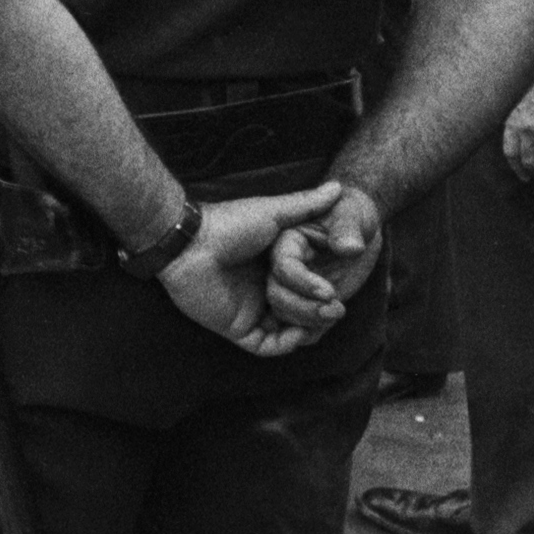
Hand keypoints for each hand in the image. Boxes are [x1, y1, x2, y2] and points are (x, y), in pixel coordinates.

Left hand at [156, 181, 343, 357]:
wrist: (191, 243)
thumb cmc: (229, 223)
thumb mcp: (274, 212)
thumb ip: (306, 205)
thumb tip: (338, 187)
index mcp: (273, 268)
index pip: (307, 289)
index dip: (325, 292)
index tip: (342, 288)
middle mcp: (264, 291)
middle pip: (302, 313)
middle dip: (322, 313)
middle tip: (336, 306)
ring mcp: (251, 310)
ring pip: (289, 332)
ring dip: (309, 327)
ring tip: (326, 313)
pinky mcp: (237, 328)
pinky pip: (268, 346)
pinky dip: (287, 343)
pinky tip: (302, 330)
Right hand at [263, 183, 384, 332]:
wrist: (359, 228)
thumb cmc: (351, 213)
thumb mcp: (351, 213)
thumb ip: (347, 226)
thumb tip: (350, 246)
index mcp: (286, 241)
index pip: (283, 267)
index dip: (303, 282)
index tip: (331, 293)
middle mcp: (280, 265)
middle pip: (276, 294)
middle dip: (303, 308)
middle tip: (336, 311)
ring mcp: (289, 286)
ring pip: (280, 314)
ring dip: (306, 322)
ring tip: (336, 314)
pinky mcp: (301, 302)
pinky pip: (291, 326)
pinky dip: (305, 333)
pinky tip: (324, 327)